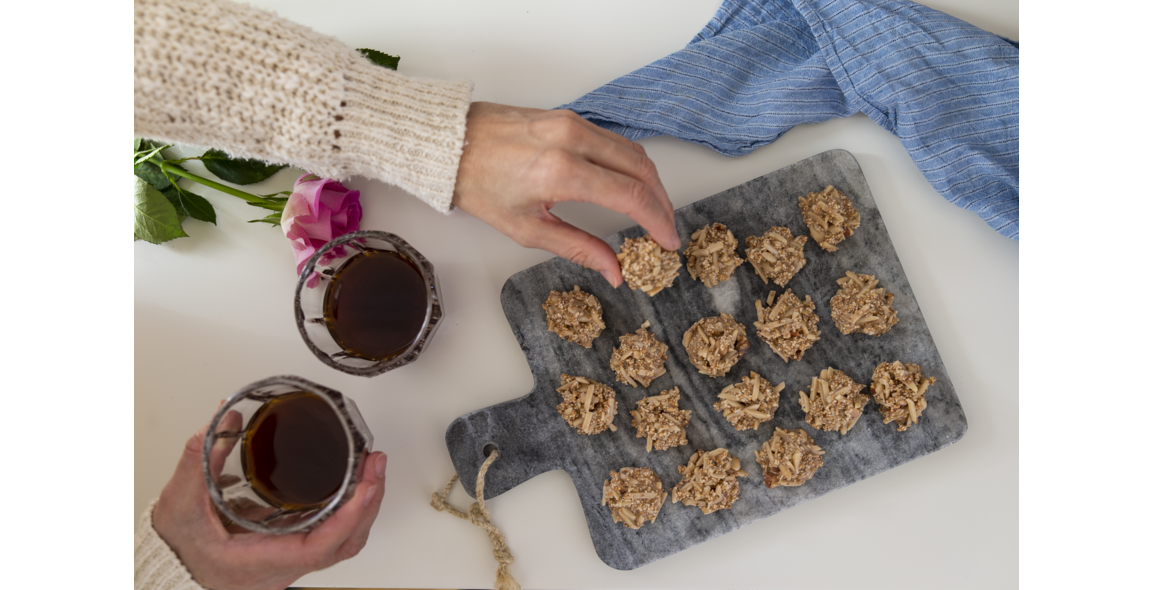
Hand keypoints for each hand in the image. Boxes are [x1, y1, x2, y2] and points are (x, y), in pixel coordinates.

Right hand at [151, 412, 387, 589]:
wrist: (171, 567)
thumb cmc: (178, 546)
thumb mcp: (183, 501)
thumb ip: (201, 459)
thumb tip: (224, 418)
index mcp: (261, 560)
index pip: (319, 547)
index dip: (348, 518)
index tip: (365, 487)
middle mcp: (283, 566)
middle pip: (343, 544)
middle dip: (367, 503)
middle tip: (375, 466)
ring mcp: (291, 561)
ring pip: (342, 543)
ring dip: (363, 507)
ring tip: (372, 471)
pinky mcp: (293, 551)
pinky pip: (332, 537)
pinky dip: (350, 512)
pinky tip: (355, 487)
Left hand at [453, 102, 679, 286]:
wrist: (449, 144)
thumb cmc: (478, 184)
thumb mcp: (526, 228)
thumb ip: (577, 248)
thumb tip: (614, 270)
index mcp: (562, 171)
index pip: (631, 195)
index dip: (657, 220)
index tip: (667, 241)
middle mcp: (573, 140)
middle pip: (641, 169)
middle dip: (661, 201)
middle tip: (666, 228)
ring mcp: (572, 122)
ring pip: (632, 150)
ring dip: (649, 181)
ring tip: (653, 209)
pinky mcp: (568, 115)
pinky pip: (614, 138)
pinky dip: (631, 162)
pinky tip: (631, 182)